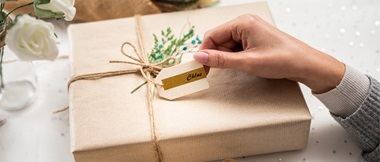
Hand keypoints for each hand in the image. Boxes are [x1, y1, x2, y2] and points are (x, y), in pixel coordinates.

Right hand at [194, 14, 344, 93]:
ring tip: (238, 69)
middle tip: (213, 73)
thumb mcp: (247, 62)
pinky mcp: (254, 38)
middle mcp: (245, 23)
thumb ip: (220, 60)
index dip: (204, 53)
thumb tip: (199, 57)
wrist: (305, 64)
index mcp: (242, 23)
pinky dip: (234, 58)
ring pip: (226, 45)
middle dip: (215, 56)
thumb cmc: (282, 59)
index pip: (212, 36)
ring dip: (226, 58)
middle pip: (218, 40)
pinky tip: (242, 65)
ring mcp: (250, 30)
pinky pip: (236, 47)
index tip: (200, 69)